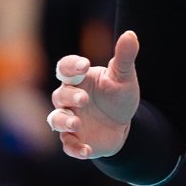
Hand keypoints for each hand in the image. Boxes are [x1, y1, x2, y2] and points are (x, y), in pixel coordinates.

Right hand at [48, 31, 139, 159]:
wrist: (123, 124)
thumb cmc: (119, 95)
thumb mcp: (124, 77)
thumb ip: (124, 57)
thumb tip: (130, 34)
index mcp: (79, 79)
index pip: (65, 68)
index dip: (70, 66)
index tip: (84, 65)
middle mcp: (69, 99)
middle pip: (59, 95)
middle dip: (69, 97)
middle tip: (84, 99)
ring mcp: (69, 119)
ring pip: (55, 120)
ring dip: (63, 122)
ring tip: (76, 124)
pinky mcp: (74, 139)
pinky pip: (68, 145)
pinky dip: (75, 148)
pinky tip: (86, 150)